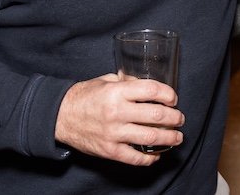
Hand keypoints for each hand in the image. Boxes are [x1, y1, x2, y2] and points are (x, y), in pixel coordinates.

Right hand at [54, 74, 184, 165]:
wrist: (59, 116)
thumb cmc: (84, 96)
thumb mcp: (106, 81)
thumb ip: (127, 82)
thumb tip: (148, 87)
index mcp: (117, 92)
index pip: (152, 90)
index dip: (168, 94)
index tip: (173, 99)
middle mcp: (117, 112)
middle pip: (156, 116)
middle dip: (174, 118)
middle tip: (180, 118)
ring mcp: (113, 133)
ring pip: (150, 138)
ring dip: (169, 138)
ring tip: (177, 137)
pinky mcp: (109, 150)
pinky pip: (134, 158)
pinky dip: (149, 158)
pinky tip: (156, 155)